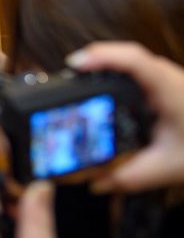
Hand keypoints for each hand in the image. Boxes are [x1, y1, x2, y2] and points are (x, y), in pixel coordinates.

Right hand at [68, 41, 183, 193]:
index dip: (102, 56)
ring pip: (129, 59)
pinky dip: (113, 70)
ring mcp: (166, 76)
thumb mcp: (170, 167)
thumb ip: (132, 177)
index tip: (76, 63)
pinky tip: (100, 84)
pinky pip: (133, 68)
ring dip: (103, 63)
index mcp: (170, 90)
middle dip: (93, 59)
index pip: (133, 60)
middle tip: (68, 72)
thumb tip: (95, 182)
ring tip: (77, 75)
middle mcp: (168, 77)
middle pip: (124, 55)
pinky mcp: (163, 82)